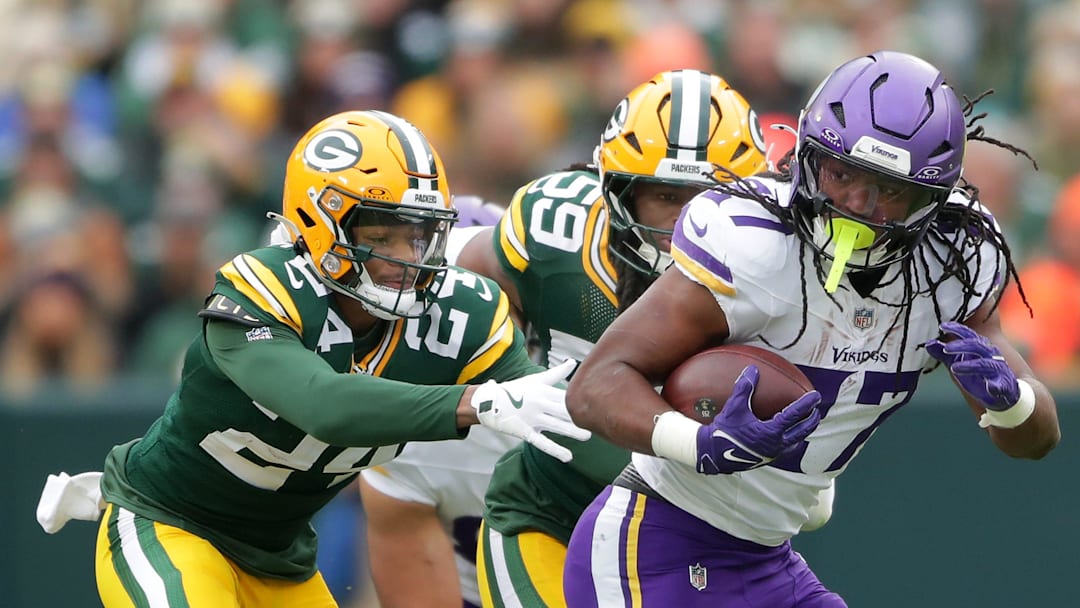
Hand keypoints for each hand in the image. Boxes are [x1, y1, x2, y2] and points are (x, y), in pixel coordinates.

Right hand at [470, 360, 590, 461]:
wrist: (490, 402)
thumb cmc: (516, 389)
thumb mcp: (536, 379)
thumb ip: (556, 373)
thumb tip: (573, 362)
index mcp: (542, 391)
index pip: (565, 396)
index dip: (580, 399)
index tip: (597, 401)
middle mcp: (539, 404)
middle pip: (563, 410)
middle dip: (579, 415)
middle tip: (598, 419)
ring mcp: (532, 419)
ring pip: (556, 426)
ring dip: (572, 431)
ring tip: (588, 435)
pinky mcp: (525, 432)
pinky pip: (542, 442)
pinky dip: (555, 450)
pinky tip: (568, 457)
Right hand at [695, 365, 820, 474]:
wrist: (715, 455)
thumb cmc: (725, 431)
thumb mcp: (734, 408)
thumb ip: (744, 388)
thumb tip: (752, 370)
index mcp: (771, 431)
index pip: (794, 415)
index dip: (806, 404)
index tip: (816, 395)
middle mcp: (776, 444)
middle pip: (802, 431)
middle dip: (811, 420)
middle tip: (816, 410)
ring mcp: (773, 453)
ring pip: (795, 442)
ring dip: (803, 432)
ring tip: (805, 424)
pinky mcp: (767, 458)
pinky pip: (785, 448)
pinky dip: (791, 440)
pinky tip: (785, 436)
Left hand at [924, 321, 1019, 410]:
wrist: (998, 395)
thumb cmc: (977, 375)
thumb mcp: (957, 363)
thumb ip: (943, 354)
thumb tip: (928, 343)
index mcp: (980, 348)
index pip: (969, 335)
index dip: (957, 329)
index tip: (942, 326)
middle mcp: (991, 356)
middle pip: (977, 346)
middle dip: (961, 346)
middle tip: (946, 349)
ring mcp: (999, 370)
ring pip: (986, 364)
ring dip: (970, 365)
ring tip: (954, 368)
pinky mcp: (1005, 386)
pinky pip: (1002, 385)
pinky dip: (997, 386)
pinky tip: (991, 388)